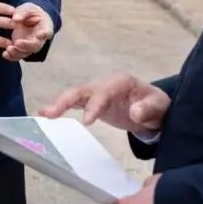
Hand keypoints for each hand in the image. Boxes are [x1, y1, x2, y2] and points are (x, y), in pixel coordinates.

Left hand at [3, 2, 53, 60]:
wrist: (28, 19)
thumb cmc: (30, 12)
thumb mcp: (27, 8)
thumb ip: (22, 12)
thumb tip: (15, 19)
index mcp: (45, 27)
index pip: (47, 31)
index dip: (44, 34)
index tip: (40, 35)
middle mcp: (39, 39)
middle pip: (35, 45)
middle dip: (26, 45)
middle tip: (17, 43)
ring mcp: (30, 45)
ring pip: (26, 52)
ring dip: (18, 53)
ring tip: (8, 50)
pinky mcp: (22, 49)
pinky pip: (18, 55)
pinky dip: (12, 57)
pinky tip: (5, 55)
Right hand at [39, 74, 169, 135]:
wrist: (154, 109)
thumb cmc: (156, 105)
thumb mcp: (159, 106)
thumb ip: (148, 108)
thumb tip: (135, 111)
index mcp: (120, 82)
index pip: (104, 92)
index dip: (95, 105)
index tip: (87, 121)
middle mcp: (105, 84)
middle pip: (83, 90)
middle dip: (67, 100)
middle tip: (51, 113)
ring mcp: (96, 93)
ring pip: (74, 95)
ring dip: (59, 103)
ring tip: (43, 113)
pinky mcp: (92, 102)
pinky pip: (75, 103)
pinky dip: (61, 107)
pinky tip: (47, 114)